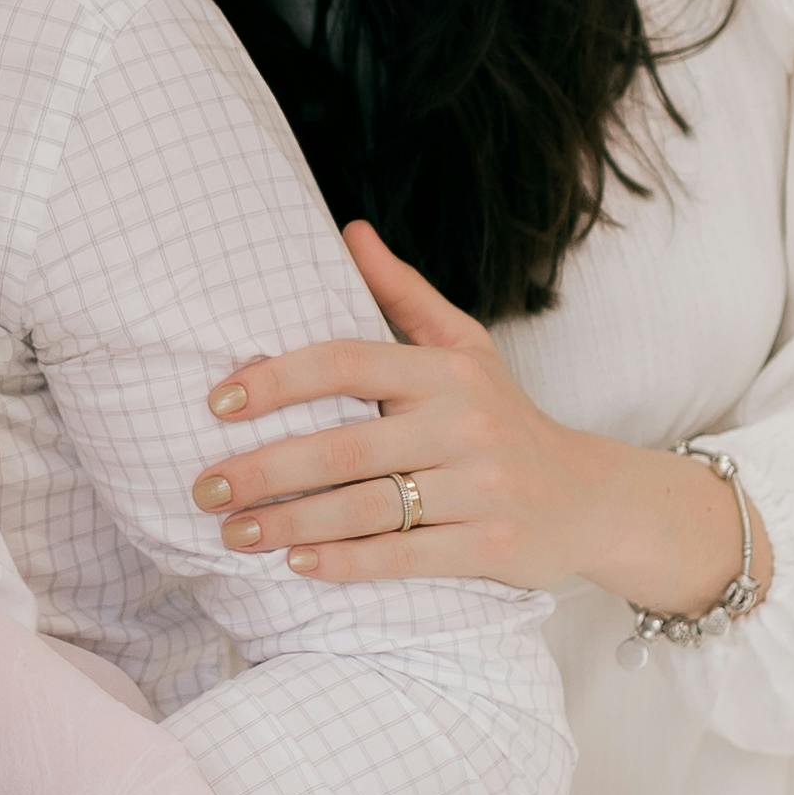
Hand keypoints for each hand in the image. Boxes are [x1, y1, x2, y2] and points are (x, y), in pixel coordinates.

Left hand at [196, 222, 767, 614]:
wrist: (587, 497)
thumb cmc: (502, 417)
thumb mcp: (465, 347)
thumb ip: (402, 294)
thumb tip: (350, 231)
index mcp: (446, 370)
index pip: (347, 362)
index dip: (277, 380)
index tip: (218, 402)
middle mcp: (465, 424)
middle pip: (344, 446)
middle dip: (265, 469)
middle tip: (206, 486)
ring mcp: (480, 488)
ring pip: (366, 507)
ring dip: (290, 523)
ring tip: (233, 532)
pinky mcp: (488, 546)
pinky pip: (403, 557)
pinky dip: (345, 562)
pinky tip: (297, 563)